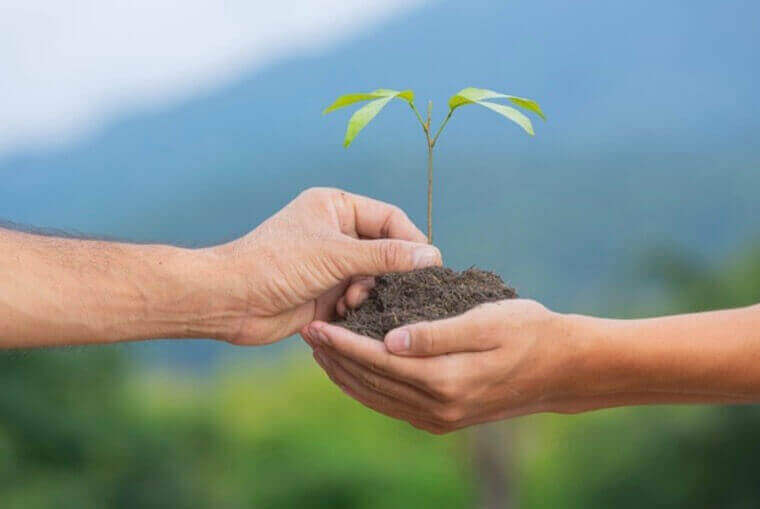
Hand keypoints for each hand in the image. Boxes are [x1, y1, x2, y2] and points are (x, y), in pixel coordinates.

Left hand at [209, 187, 440, 344]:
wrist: (230, 300)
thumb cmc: (275, 264)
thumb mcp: (335, 254)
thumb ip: (385, 255)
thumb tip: (431, 257)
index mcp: (336, 207)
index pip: (390, 218)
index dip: (411, 241)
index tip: (430, 266)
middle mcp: (336, 233)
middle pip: (385, 250)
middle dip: (388, 272)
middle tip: (396, 290)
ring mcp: (331, 264)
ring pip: (374, 278)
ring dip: (369, 292)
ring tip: (352, 301)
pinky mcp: (326, 293)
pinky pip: (358, 299)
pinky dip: (357, 308)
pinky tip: (343, 314)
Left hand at [303, 299, 579, 433]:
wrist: (561, 368)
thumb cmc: (528, 331)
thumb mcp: (486, 321)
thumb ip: (435, 333)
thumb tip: (388, 340)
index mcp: (445, 380)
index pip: (378, 361)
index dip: (343, 343)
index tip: (317, 325)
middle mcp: (438, 406)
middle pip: (371, 382)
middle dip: (336, 358)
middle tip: (309, 334)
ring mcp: (440, 417)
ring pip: (378, 397)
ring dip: (346, 375)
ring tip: (322, 351)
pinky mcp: (444, 419)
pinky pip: (393, 405)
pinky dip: (368, 388)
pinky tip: (355, 372)